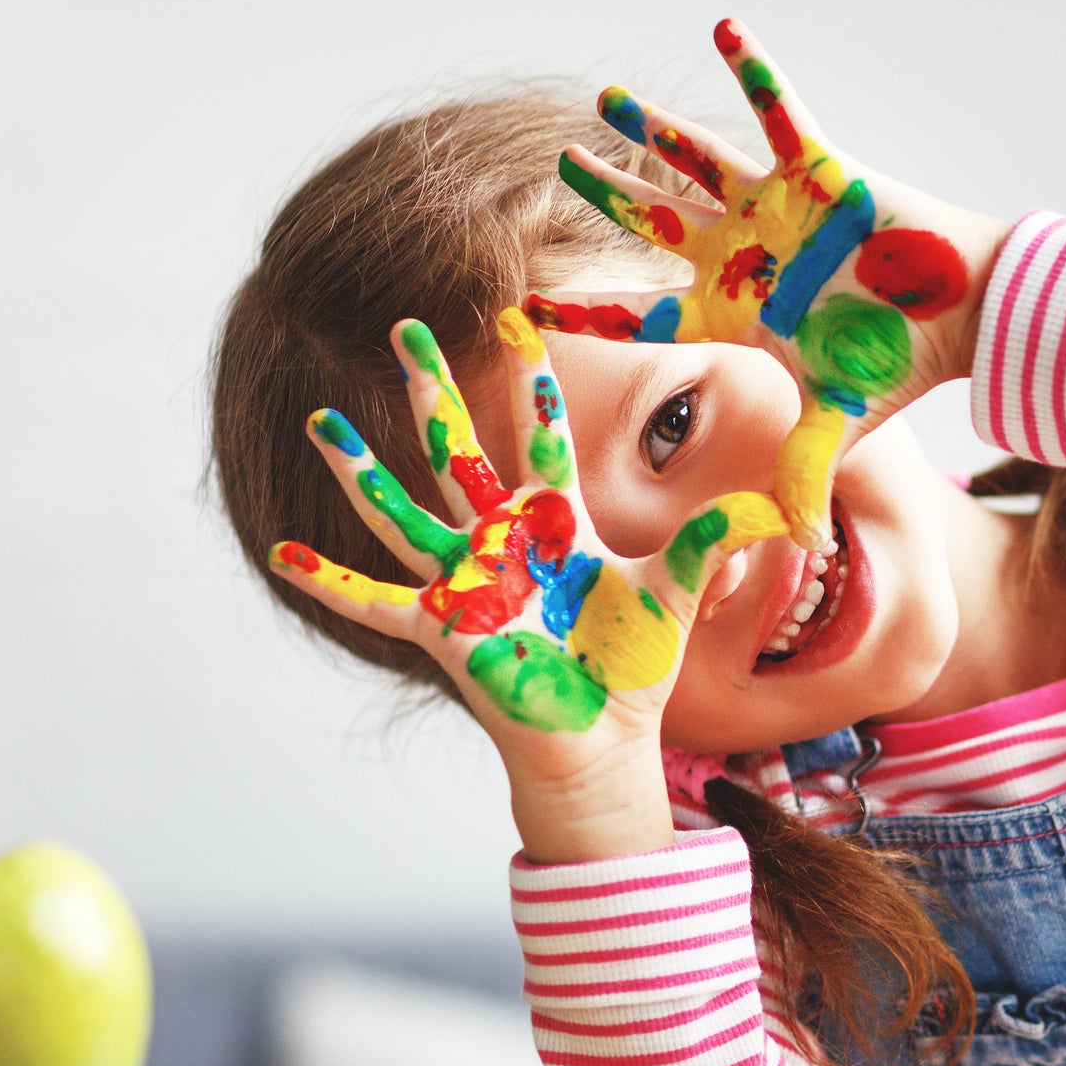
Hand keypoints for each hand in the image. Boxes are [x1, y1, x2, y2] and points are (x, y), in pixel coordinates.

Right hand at [268, 310, 786, 855]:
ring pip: (404, 511)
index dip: (533, 383)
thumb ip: (717, 543)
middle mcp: (504, 545)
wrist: (604, 742)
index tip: (518, 322)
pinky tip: (282, 554)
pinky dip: (328, 579)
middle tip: (405, 328)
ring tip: (319, 421)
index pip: (544, 438)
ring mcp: (467, 584)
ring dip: (361, 469)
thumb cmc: (631, 669)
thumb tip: (783, 510)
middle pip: (460, 451)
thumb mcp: (680, 592)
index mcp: (558, 527)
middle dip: (434, 390)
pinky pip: (374, 601)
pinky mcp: (444, 629)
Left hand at [542, 18, 1009, 549]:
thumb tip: (798, 552)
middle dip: (605, 196)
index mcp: (733, 309)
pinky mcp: (819, 166)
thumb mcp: (840, 423)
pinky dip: (753, 68)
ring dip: (651, 128)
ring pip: (696, 159)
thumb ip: (805, 474)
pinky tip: (723, 24)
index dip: (583, 312)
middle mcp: (742, 251)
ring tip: (605, 102)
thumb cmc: (899, 363)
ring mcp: (775, 206)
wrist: (964, 313)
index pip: (641, 312)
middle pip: (652, 221)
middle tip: (559, 168)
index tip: (520, 309)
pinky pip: (779, 107)